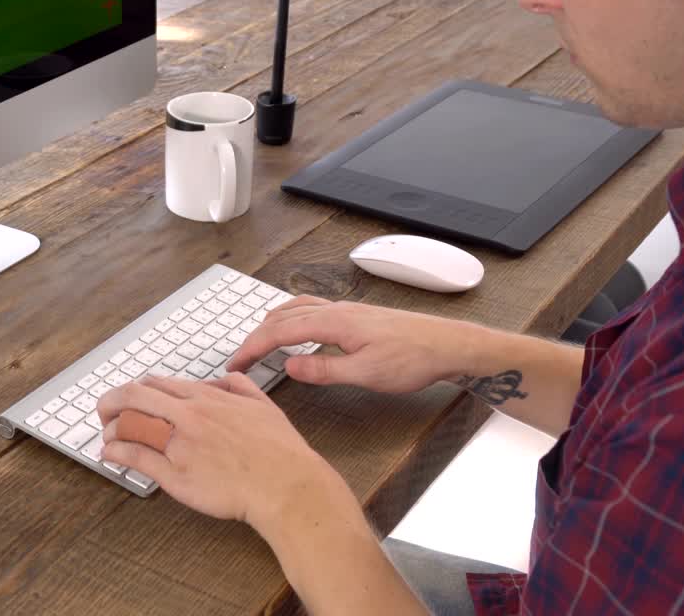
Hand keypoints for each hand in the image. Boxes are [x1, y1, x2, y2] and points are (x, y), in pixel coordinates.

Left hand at [97, 373, 336, 528]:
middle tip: (104, 412)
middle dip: (111, 401)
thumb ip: (240, 386)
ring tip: (107, 435)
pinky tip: (110, 455)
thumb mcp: (263, 404)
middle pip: (134, 396)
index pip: (157, 383)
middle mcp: (189, 415)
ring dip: (112, 429)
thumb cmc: (279, 451)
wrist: (287, 485)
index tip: (129, 398)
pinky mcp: (176, 473)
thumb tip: (225, 378)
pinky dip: (117, 453)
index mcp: (207, 397)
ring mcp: (180, 443)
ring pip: (131, 425)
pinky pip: (137, 457)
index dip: (135, 389)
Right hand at [225, 297, 482, 393]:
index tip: (235, 363)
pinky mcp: (357, 316)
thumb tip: (289, 367)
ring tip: (259, 341)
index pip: (280, 332)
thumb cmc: (414, 360)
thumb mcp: (366, 374)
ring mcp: (347, 310)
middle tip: (240, 359)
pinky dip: (292, 317)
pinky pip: (312, 309)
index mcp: (335, 323)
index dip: (253, 348)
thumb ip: (324, 369)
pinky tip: (298, 329)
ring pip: (297, 308)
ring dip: (272, 324)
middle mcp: (337, 310)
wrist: (449, 345)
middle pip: (283, 317)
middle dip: (256, 337)